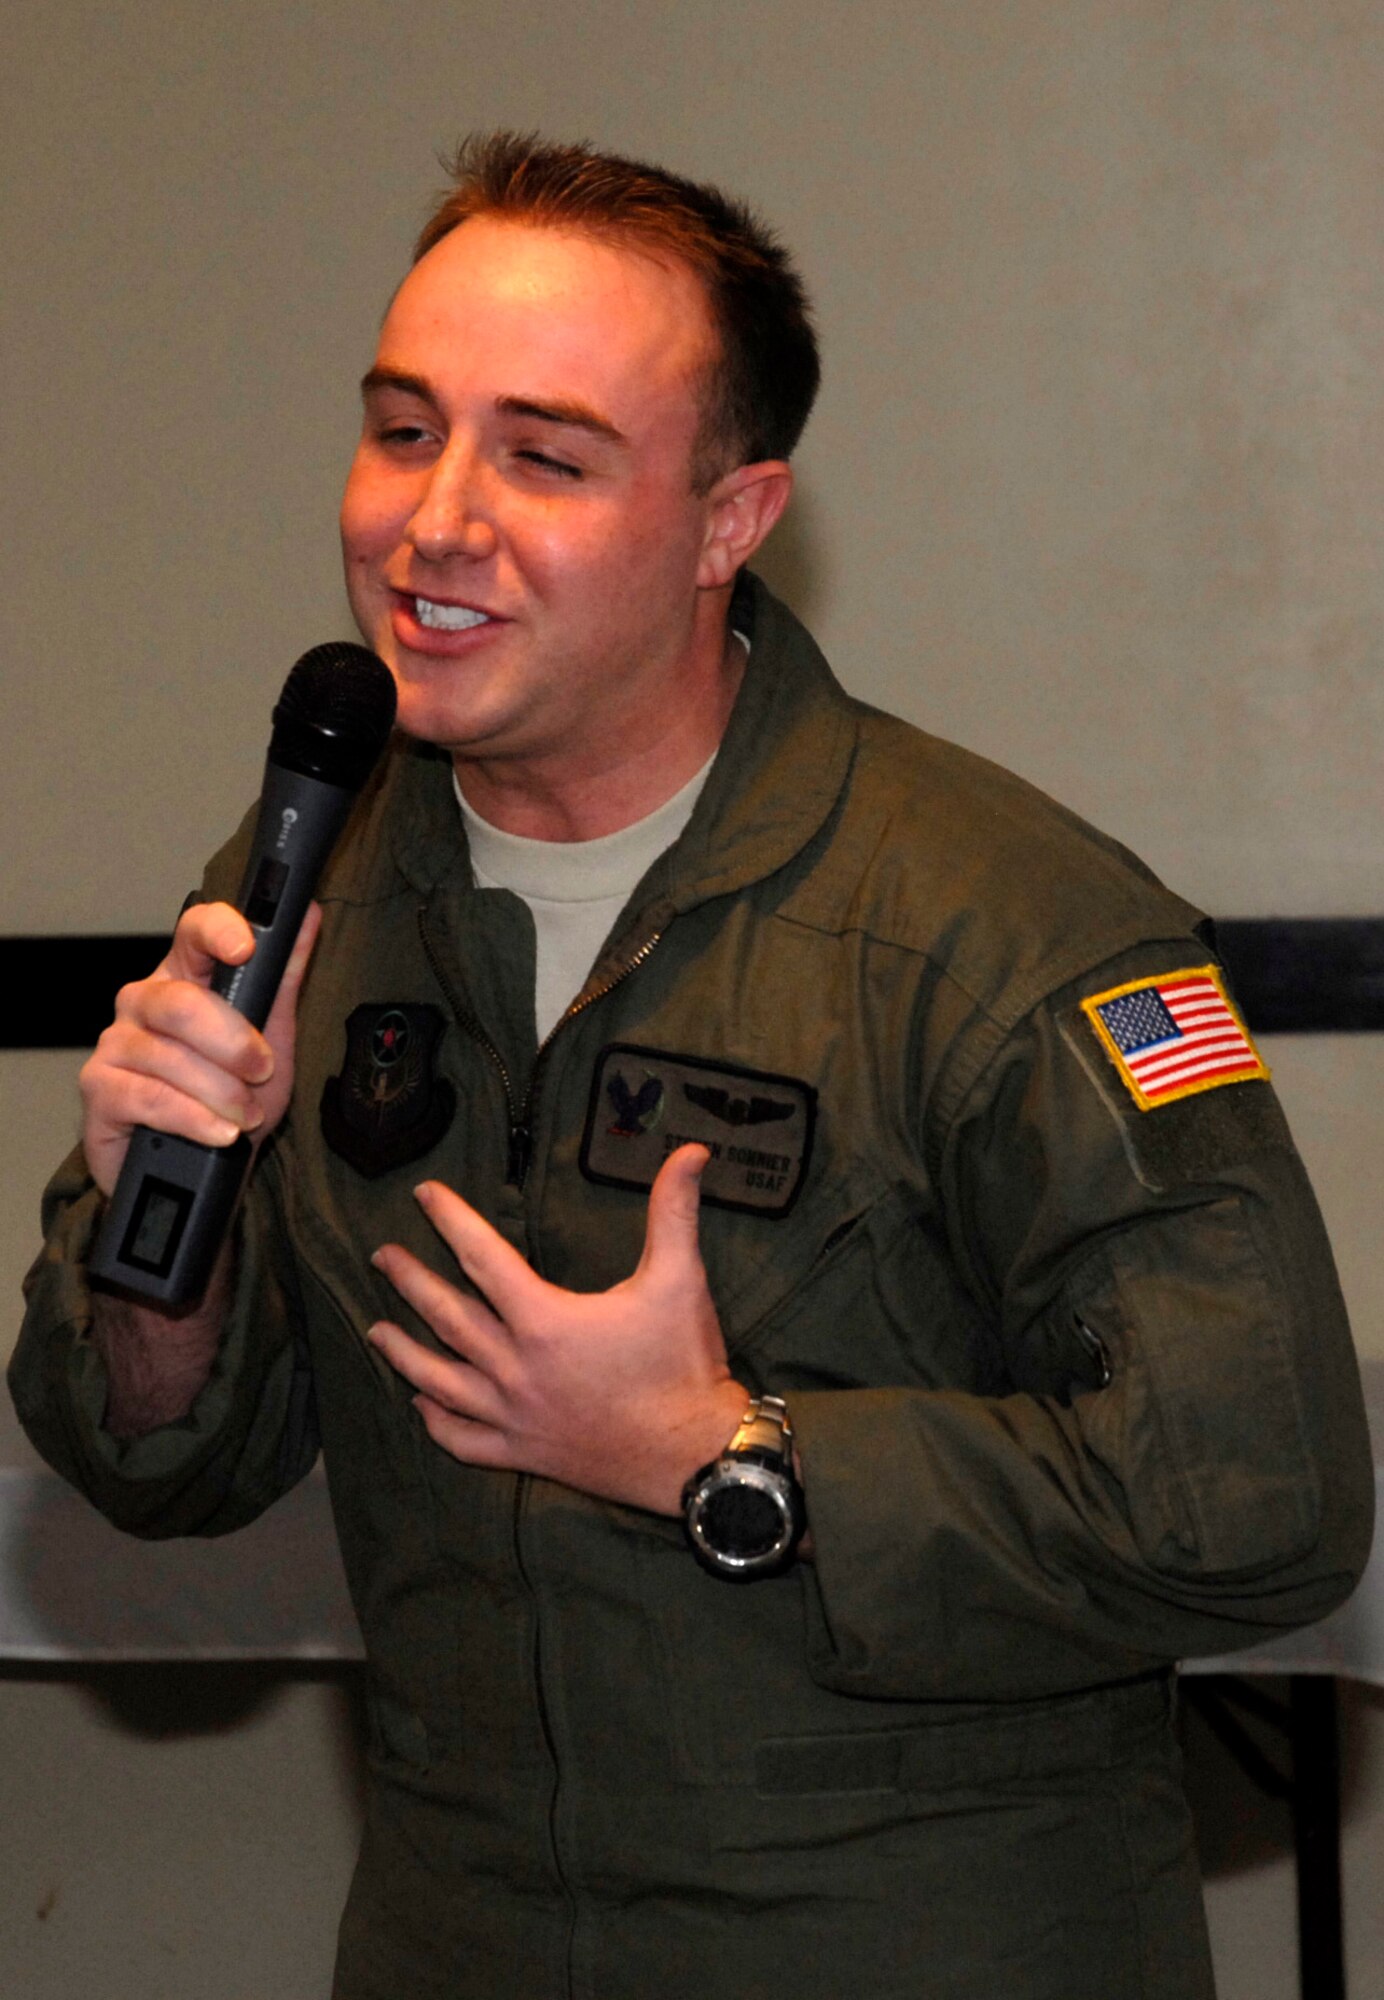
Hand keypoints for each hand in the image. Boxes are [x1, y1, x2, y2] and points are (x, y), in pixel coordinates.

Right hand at [79, 899, 320, 1196]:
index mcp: (185, 975)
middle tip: (262, 1073)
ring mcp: (115, 1043)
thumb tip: (308, 917)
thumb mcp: (272, 1038)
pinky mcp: (99, 1089)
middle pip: (182, 1004)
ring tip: (244, 1117)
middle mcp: (142, 1000)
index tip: (245, 948)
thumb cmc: (230, 1095)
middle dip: (233, 1045)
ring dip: (220, 1094)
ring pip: (169, 1057)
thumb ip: (284, 979)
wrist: (201, 1169)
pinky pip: (148, 1098)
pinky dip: (194, 1119)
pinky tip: (219, 1134)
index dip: (218, 931)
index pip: (193, 930)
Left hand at [367, 1145, 747, 1514]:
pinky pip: (464, 1441)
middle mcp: (516, 1368)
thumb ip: (675, 1211)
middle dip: (410, 1281)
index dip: (451, 1220)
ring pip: (441, 1381)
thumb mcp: (680, 1279)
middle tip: (381, 1256)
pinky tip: (419, 1404)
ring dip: (403, 1352)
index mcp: (544, 1321)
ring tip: (375, 1331)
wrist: (694, 1455)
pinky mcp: (524, 1452)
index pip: (483, 1257)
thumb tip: (693, 1152)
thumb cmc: (684, 1365)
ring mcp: (515, 1416)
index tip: (423, 1194)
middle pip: (447, 1316)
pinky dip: (435, 1423)